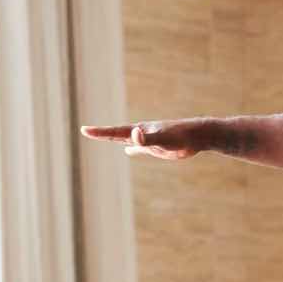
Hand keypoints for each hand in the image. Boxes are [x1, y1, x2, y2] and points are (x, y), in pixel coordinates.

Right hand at [80, 121, 199, 160]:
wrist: (198, 135)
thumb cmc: (181, 136)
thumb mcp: (163, 138)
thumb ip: (147, 139)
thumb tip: (134, 135)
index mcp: (139, 131)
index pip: (115, 132)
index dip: (99, 132)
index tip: (84, 130)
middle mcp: (142, 134)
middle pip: (118, 134)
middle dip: (102, 134)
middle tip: (86, 131)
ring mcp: (149, 140)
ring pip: (128, 140)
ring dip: (115, 139)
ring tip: (104, 138)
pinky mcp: (158, 147)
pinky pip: (141, 148)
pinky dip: (133, 148)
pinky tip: (129, 151)